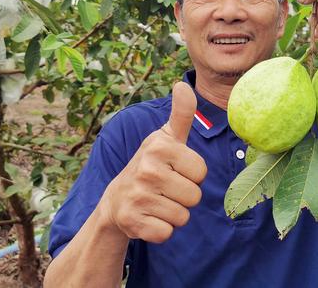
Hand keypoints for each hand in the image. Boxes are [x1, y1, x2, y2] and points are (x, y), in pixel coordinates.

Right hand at [99, 82, 207, 242]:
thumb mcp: (166, 139)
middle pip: (195, 196)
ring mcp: (137, 196)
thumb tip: (183, 84)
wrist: (116, 200)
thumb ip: (181, 114)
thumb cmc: (151, 166)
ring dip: (173, 213)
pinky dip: (161, 230)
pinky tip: (148, 217)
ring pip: (183, 216)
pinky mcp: (132, 223)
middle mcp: (146, 169)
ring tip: (156, 202)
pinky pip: (167, 233)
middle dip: (184, 196)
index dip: (191, 174)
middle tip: (164, 189)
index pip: (201, 171)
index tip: (174, 170)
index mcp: (159, 147)